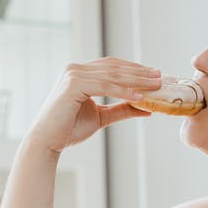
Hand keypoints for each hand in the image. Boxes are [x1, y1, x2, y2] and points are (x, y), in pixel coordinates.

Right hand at [24, 57, 161, 151]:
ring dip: (136, 80)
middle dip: (139, 72)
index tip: (154, 75)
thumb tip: (146, 108)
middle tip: (160, 77)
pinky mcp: (73, 85)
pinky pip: (105, 86)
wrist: (47, 141)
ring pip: (112, 75)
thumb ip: (121, 109)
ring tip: (155, 85)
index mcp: (80, 73)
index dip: (134, 69)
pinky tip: (140, 97)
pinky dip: (124, 91)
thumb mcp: (101, 117)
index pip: (112, 66)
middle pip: (114, 67)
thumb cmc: (68, 129)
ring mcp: (73, 75)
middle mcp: (75, 70)